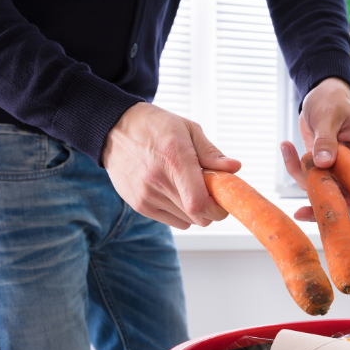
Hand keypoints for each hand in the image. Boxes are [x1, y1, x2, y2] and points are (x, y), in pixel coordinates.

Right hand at [102, 102, 240, 228]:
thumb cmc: (155, 127)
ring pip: (187, 221)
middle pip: (198, 216)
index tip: (224, 200)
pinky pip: (172, 221)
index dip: (218, 208)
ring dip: (195, 210)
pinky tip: (174, 192)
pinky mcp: (139, 205)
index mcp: (174, 158)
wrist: (114, 130)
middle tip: (211, 192)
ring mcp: (146, 195)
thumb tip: (234, 168)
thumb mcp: (187, 129)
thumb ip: (211, 152)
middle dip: (211, 209)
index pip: (200, 202)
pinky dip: (180, 212)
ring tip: (188, 187)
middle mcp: (158, 180)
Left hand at [281, 77, 349, 221]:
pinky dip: (294, 167)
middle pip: (347, 195)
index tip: (340, 204)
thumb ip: (326, 138)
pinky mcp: (321, 167)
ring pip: (324, 190)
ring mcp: (337, 168)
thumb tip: (323, 162)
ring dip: (303, 180)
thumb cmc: (332, 100)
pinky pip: (308, 178)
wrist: (319, 95)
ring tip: (288, 150)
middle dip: (325, 204)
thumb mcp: (329, 114)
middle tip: (302, 211)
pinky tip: (286, 147)